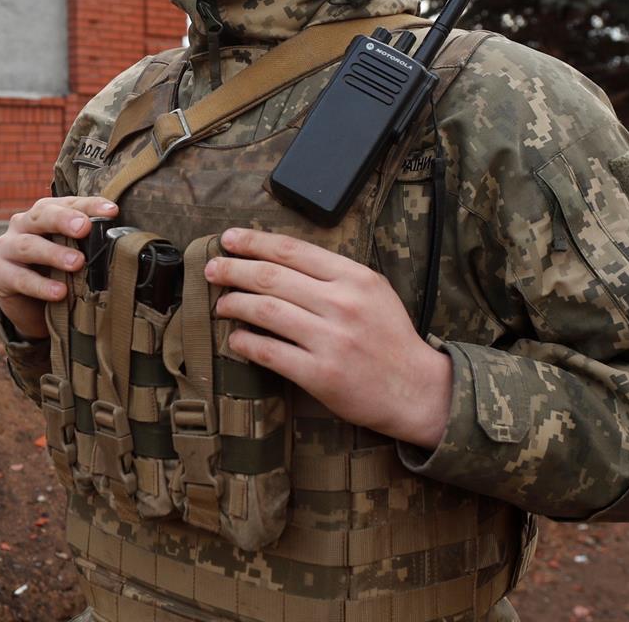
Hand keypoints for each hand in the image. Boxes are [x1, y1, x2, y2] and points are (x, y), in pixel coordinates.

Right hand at [0, 194, 116, 338]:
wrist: (27, 305)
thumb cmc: (53, 271)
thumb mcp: (71, 254)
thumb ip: (87, 246)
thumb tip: (119, 244)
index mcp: (44, 213)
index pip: (68, 203)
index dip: (90, 205)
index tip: (112, 211)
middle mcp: (23, 224)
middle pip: (42, 215)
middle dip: (64, 220)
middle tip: (85, 228)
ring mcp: (6, 247)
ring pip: (28, 245)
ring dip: (53, 253)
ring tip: (77, 263)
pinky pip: (19, 278)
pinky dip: (40, 285)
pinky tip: (59, 292)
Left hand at [208, 228, 452, 448]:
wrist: (415, 389)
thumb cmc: (389, 337)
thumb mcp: (372, 290)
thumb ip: (332, 273)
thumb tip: (276, 260)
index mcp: (354, 277)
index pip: (291, 250)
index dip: (253, 242)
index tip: (228, 239)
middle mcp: (341, 304)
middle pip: (271, 277)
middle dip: (233, 269)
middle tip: (212, 269)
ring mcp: (330, 340)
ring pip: (265, 311)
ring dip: (234, 304)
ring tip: (221, 304)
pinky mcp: (320, 374)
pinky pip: (270, 352)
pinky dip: (245, 343)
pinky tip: (235, 339)